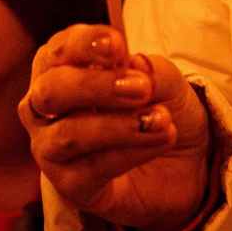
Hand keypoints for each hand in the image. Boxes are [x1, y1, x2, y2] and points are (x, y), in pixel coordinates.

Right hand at [22, 25, 211, 230]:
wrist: (184, 162)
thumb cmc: (160, 107)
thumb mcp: (167, 81)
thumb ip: (150, 71)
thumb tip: (133, 65)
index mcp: (63, 68)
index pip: (59, 50)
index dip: (84, 44)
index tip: (117, 45)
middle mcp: (46, 108)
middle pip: (50, 91)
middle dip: (94, 86)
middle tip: (141, 88)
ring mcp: (52, 149)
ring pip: (68, 135)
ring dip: (118, 126)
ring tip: (161, 120)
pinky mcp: (71, 186)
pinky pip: (92, 169)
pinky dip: (130, 152)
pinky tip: (160, 141)